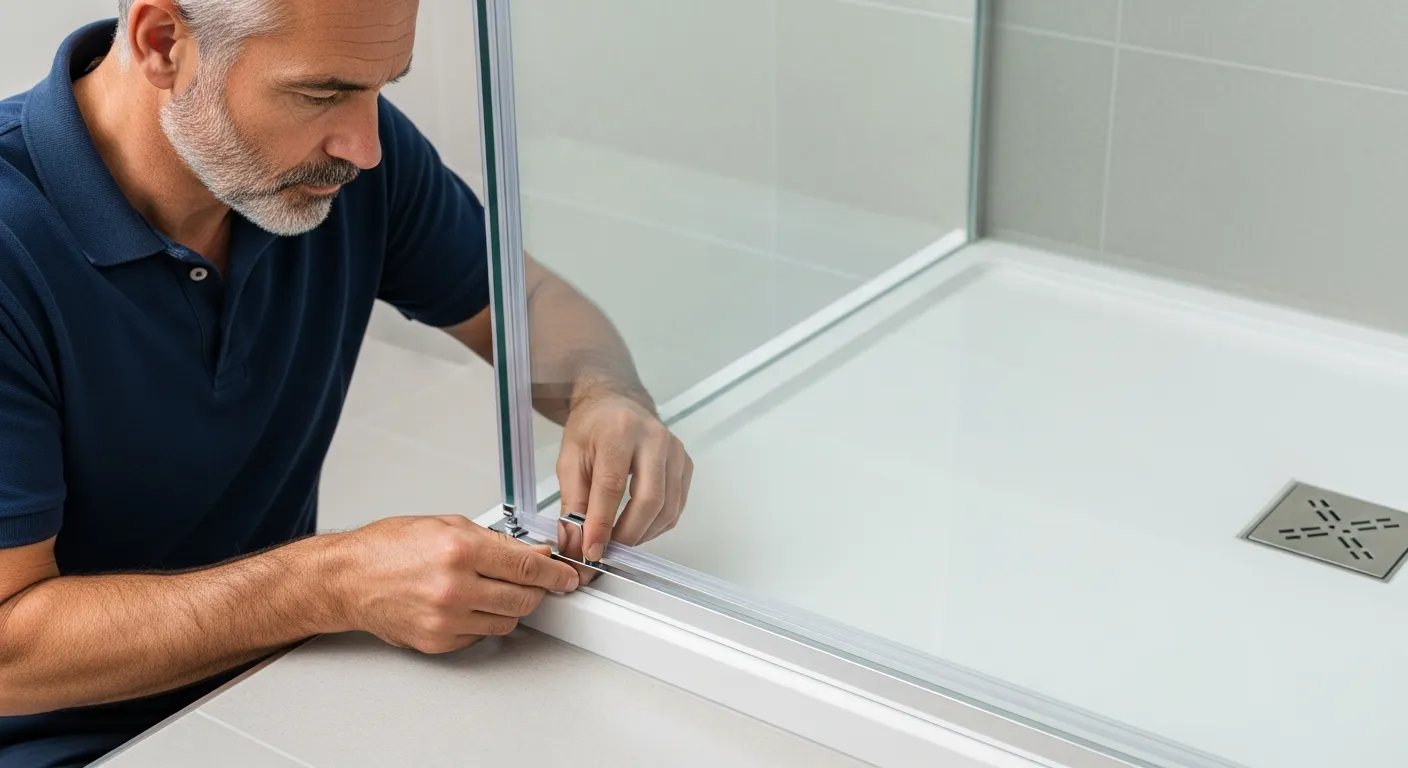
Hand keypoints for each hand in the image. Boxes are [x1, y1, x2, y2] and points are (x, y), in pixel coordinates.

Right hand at [335, 515, 578, 653]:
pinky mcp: (438, 641)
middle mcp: (455, 586)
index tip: (566, 577)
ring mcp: (446, 618)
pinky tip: (469, 604)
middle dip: (537, 591)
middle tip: (535, 583)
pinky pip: (481, 635)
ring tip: (493, 590)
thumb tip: (532, 555)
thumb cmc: (389, 548)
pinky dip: (484, 621)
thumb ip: (495, 541)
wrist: (348, 579)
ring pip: (507, 620)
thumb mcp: (447, 525)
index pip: (528, 568)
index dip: (556, 574)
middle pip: (524, 598)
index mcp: (460, 550)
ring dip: (510, 606)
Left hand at [556, 389, 693, 561]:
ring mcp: (674, 450)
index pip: (612, 486)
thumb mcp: (569, 461)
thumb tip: (576, 544)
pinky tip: (638, 527)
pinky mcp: (685, 463)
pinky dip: (657, 525)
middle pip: (649, 499)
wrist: (615, 404)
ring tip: (620, 542)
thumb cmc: (591, 430)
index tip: (592, 551)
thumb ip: (572, 503)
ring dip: (643, 534)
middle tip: (608, 552)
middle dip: (628, 534)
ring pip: (668, 507)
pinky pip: (677, 505)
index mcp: (619, 431)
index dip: (602, 524)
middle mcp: (653, 438)